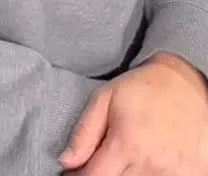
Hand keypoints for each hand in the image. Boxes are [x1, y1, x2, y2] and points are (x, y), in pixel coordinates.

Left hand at [60, 54, 207, 174]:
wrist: (187, 85)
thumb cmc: (144, 88)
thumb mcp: (105, 98)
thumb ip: (84, 132)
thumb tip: (66, 161)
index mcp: (127, 144)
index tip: (74, 170)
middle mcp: (150, 164)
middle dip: (103, 173)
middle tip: (106, 156)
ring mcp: (172, 174)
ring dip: (126, 174)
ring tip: (130, 153)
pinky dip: (148, 175)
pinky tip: (148, 159)